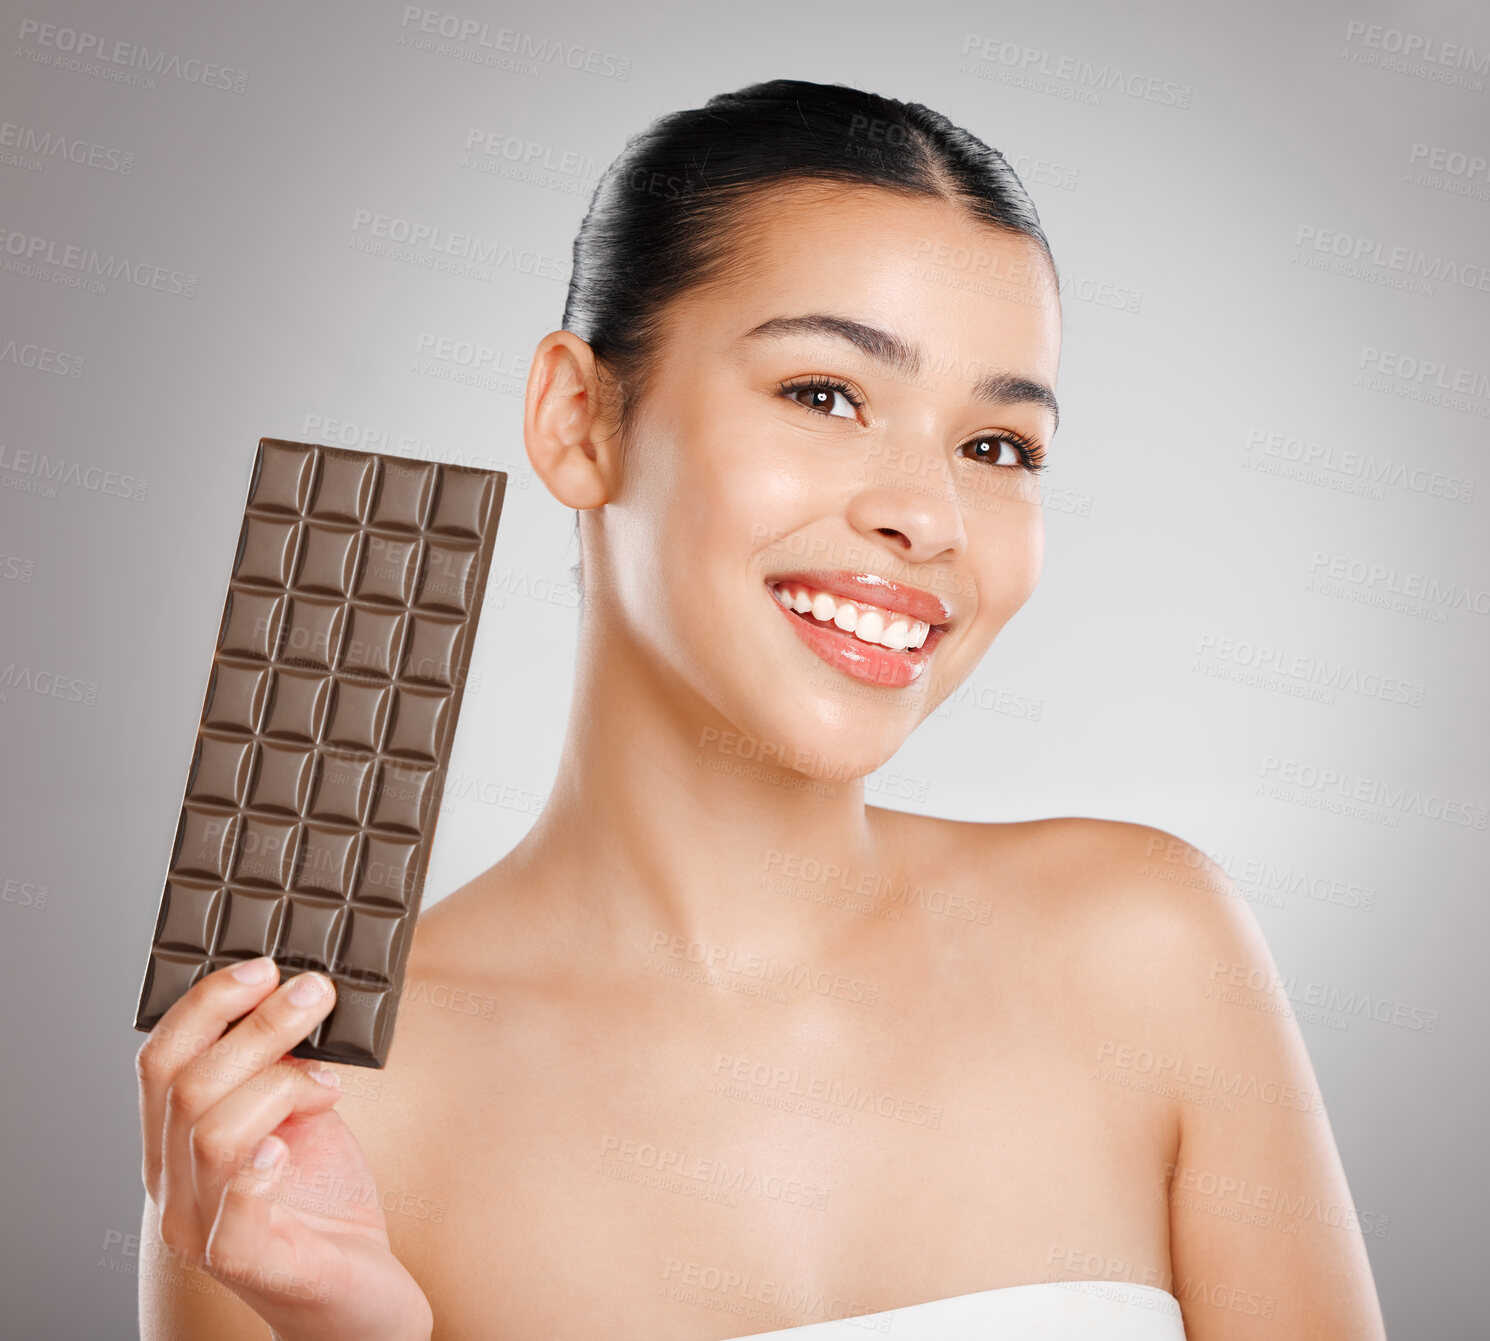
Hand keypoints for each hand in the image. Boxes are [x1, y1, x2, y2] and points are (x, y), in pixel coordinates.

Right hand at [136, 959, 433, 1340]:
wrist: (357, 1295)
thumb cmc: (324, 1201)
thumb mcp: (301, 1117)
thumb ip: (283, 1069)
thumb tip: (300, 996)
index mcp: (175, 1142)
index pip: (160, 1060)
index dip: (205, 1004)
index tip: (263, 966)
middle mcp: (173, 1186)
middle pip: (188, 1085)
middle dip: (257, 1026)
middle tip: (317, 992)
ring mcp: (202, 1229)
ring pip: (211, 1133)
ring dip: (279, 1083)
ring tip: (329, 1084)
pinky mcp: (247, 1264)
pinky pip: (233, 1210)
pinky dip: (258, 1168)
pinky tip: (289, 1148)